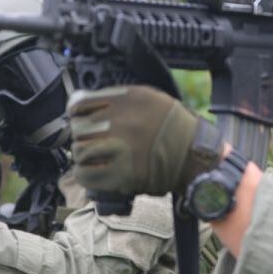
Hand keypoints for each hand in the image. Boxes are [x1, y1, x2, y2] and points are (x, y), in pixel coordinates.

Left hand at [67, 85, 222, 196]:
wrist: (195, 155)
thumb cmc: (175, 127)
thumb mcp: (149, 98)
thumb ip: (118, 99)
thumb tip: (84, 104)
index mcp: (127, 99)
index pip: (80, 104)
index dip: (77, 115)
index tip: (81, 121)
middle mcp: (121, 120)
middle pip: (78, 128)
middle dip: (81, 136)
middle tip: (90, 142)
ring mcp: (121, 147)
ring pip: (80, 151)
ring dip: (82, 157)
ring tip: (91, 159)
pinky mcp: (123, 173)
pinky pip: (87, 175)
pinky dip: (86, 175)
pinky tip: (92, 173)